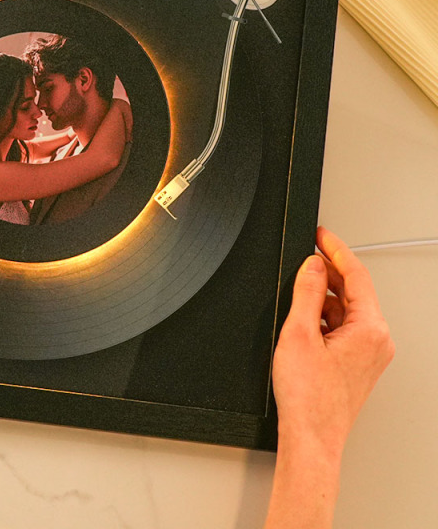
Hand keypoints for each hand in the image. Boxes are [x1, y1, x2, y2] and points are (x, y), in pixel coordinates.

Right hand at [272, 226, 394, 457]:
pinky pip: (343, 327)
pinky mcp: (358, 362)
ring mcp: (369, 352)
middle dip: (326, 272)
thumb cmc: (309, 397)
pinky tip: (302, 320)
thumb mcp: (299, 333)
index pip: (356, 275)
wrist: (311, 437)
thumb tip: (311, 265)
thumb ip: (306, 292)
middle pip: (353, 291)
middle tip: (304, 257)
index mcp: (370, 330)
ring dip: (321, 297)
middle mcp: (377, 340)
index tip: (321, 234)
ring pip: (346, 309)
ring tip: (295, 298)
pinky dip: (323, 317)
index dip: (335, 249)